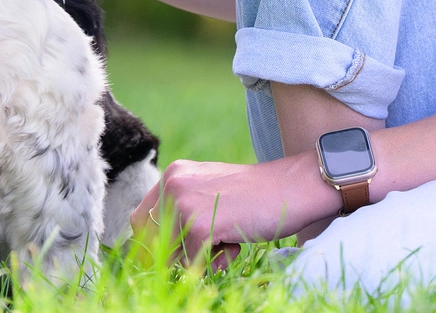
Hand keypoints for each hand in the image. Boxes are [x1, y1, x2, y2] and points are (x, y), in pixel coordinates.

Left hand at [130, 155, 337, 260]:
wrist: (294, 188)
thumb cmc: (256, 197)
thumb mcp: (211, 194)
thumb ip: (184, 211)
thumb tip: (153, 249)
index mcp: (175, 174)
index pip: (142, 218)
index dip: (153, 243)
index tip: (174, 255)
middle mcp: (173, 183)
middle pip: (151, 238)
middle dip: (174, 253)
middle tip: (209, 247)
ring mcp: (183, 202)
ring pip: (172, 253)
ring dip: (199, 257)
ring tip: (227, 240)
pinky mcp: (199, 224)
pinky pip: (194, 262)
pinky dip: (216, 262)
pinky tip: (236, 243)